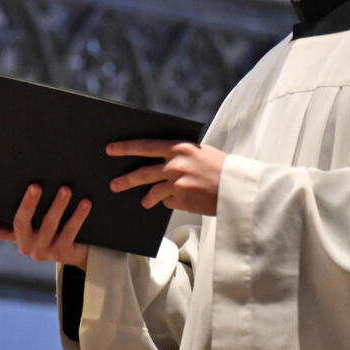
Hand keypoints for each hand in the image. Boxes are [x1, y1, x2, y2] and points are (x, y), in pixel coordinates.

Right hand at [0, 183, 90, 268]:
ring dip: (57, 205)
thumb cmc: (55, 227)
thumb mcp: (38, 219)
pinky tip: (84, 202)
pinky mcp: (61, 253)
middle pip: (21, 223)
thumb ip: (30, 207)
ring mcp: (43, 250)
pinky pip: (69, 231)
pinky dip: (78, 215)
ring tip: (66, 189)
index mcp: (16, 236)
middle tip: (36, 186)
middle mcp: (26, 245)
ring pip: (48, 225)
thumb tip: (32, 176)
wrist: (79, 251)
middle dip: (28, 203)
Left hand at [107, 140, 224, 215]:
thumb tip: (156, 159)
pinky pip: (167, 201)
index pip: (145, 146)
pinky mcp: (181, 199)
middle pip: (142, 172)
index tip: (110, 149)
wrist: (240, 187)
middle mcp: (175, 164)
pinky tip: (174, 203)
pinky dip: (169, 202)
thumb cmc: (221, 168)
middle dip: (126, 179)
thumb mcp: (199, 153)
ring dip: (145, 198)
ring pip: (152, 191)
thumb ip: (178, 154)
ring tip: (142, 201)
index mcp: (179, 147)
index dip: (125, 147)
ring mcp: (177, 182)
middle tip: (113, 184)